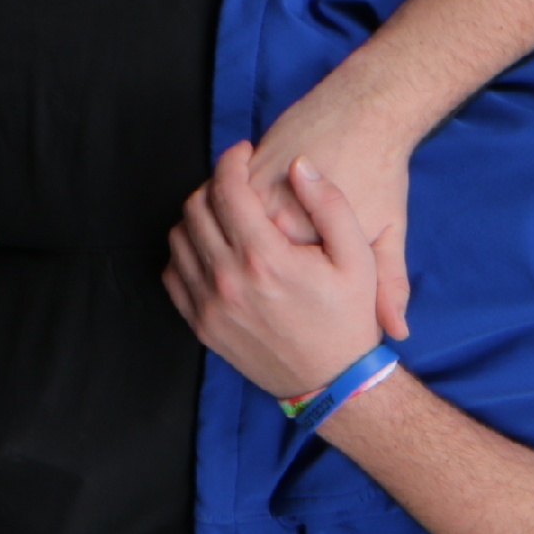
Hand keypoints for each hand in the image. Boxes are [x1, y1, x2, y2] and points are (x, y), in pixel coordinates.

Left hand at [163, 143, 383, 402]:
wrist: (332, 380)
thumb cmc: (348, 317)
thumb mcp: (359, 258)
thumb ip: (330, 205)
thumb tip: (300, 165)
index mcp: (264, 258)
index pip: (226, 189)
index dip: (231, 160)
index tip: (243, 153)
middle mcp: (228, 280)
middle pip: (196, 208)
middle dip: (213, 184)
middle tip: (235, 181)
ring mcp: (209, 305)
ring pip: (179, 238)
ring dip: (197, 215)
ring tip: (224, 213)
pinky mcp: (202, 325)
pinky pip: (173, 274)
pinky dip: (185, 252)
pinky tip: (212, 248)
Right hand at [244, 87, 415, 340]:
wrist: (364, 109)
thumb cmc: (381, 173)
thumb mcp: (389, 235)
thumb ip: (390, 285)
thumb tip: (397, 333)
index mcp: (304, 242)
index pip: (281, 285)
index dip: (292, 291)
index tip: (306, 290)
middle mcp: (272, 218)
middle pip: (250, 263)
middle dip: (266, 272)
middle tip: (292, 264)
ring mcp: (254, 191)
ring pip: (233, 231)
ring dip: (244, 243)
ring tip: (278, 240)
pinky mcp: (245, 168)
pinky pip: (229, 201)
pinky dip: (239, 213)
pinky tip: (263, 213)